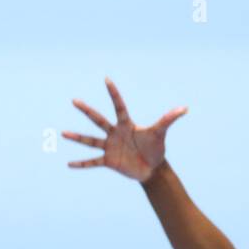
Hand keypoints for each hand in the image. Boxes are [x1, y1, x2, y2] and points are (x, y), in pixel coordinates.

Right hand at [65, 78, 186, 181]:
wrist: (151, 169)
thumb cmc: (156, 148)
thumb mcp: (160, 133)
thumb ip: (169, 119)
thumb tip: (185, 108)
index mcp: (126, 124)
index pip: (119, 106)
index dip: (113, 93)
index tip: (106, 79)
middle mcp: (115, 133)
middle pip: (98, 120)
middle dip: (87, 111)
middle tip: (74, 100)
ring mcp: (110, 147)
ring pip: (90, 141)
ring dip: (77, 138)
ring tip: (63, 133)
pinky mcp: (108, 161)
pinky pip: (92, 162)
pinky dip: (81, 164)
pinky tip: (69, 165)